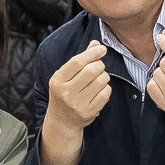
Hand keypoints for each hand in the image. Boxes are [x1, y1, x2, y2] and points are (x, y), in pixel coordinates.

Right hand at [39, 41, 113, 164]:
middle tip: (98, 66)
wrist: (62, 121)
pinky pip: (106, 93)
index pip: (77, 62)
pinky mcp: (89, 112)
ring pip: (101, 81)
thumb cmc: (65, 93)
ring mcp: (77, 104)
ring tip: (98, 79)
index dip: (92, 53)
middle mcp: (66, 92)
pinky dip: (106, 88)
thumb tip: (95, 43)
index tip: (101, 49)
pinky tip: (99, 90)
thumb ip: (80, 59)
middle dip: (99, 65)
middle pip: (91, 71)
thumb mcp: (66, 76)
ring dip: (104, 76)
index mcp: (58, 81)